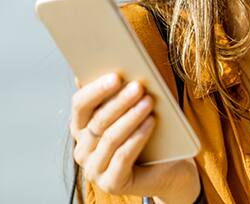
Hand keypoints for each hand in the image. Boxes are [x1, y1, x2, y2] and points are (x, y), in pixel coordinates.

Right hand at [70, 73, 198, 201]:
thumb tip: (118, 66)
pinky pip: (123, 156)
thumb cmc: (150, 136)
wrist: (169, 170)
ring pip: (110, 137)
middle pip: (97, 121)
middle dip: (119, 102)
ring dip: (130, 117)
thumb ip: (122, 94)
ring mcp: (94, 169)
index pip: (80, 105)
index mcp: (81, 128)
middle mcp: (82, 149)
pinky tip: (151, 122)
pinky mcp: (111, 183)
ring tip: (149, 101)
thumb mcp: (135, 112)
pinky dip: (137, 137)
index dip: (96, 89)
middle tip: (138, 86)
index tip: (116, 75)